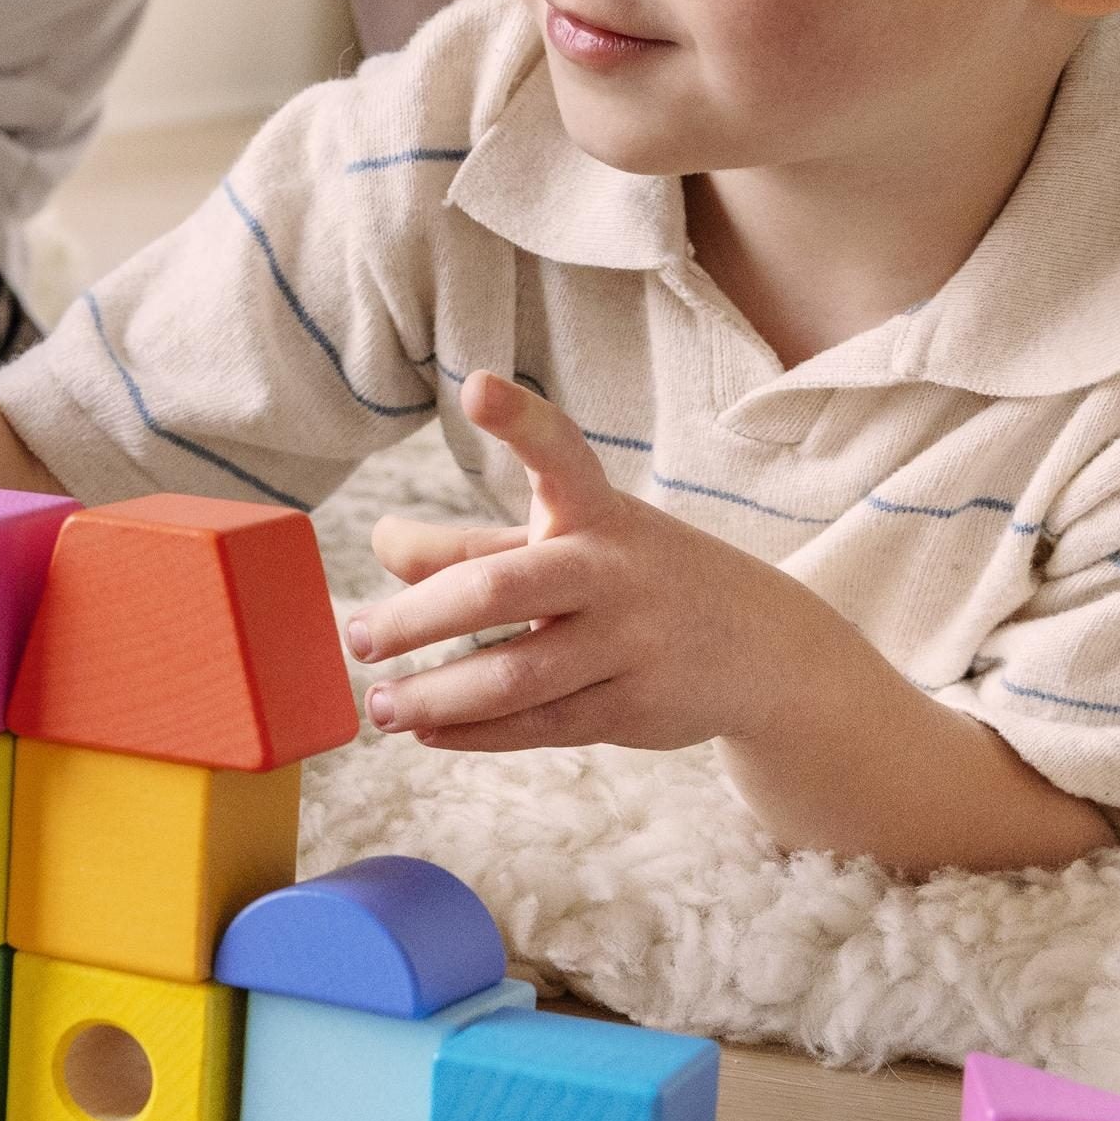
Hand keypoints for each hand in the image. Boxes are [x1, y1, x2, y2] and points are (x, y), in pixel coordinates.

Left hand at [342, 370, 876, 754]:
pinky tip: (428, 734)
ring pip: (515, 675)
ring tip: (380, 706)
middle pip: (502, 589)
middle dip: (419, 618)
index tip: (476, 386)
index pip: (559, 455)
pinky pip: (541, 727)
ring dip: (436, 696)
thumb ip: (473, 546)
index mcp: (597, 510)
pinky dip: (476, 733)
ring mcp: (632, 644)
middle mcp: (616, 570)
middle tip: (356, 636)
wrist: (764, 650)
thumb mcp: (568, 541)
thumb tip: (383, 544)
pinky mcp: (636, 708)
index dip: (519, 421)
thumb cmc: (634, 578)